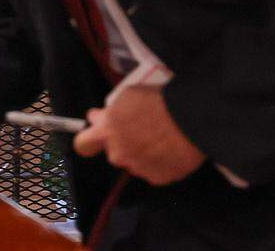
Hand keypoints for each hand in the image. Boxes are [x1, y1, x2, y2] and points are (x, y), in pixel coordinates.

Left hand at [73, 86, 205, 185]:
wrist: (191, 119)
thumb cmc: (157, 101)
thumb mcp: (126, 96)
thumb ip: (110, 112)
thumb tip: (100, 118)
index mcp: (106, 133)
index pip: (82, 144)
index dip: (90, 138)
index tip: (99, 132)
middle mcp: (119, 154)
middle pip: (113, 152)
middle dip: (121, 142)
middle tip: (139, 130)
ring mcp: (139, 169)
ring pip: (134, 162)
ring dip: (140, 153)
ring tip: (159, 139)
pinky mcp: (159, 178)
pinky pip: (153, 170)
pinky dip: (158, 162)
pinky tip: (170, 149)